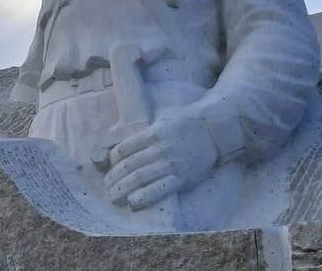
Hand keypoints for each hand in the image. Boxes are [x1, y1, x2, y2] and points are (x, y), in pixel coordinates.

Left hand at [102, 112, 216, 209]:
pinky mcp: (182, 177)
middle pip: (128, 166)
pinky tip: (132, 203)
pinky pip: (159, 189)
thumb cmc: (186, 122)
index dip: (112, 161)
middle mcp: (159, 149)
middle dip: (113, 178)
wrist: (215, 130)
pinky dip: (144, 197)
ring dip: (122, 189)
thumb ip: (144, 130)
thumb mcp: (161, 118)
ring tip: (113, 197)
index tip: (109, 167)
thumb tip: (121, 139)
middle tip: (106, 186)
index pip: (123, 149)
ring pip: (139, 178)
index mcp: (152, 133)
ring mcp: (170, 164)